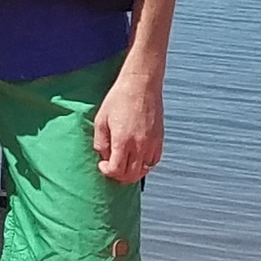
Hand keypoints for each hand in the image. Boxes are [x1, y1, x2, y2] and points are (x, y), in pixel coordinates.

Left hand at [92, 68, 165, 182]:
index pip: (116, 170)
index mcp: (123, 141)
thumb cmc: (119, 99)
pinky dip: (145, 165)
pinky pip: (154, 161)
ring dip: (132, 173)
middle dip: (118, 176)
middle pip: (131, 175)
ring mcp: (152, 143)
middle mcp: (139, 145)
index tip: (102, 164)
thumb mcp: (101, 119)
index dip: (107, 171)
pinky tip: (137, 159)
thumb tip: (103, 155)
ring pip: (144, 170)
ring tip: (123, 165)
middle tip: (111, 168)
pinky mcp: (159, 139)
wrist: (141, 84)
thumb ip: (100, 141)